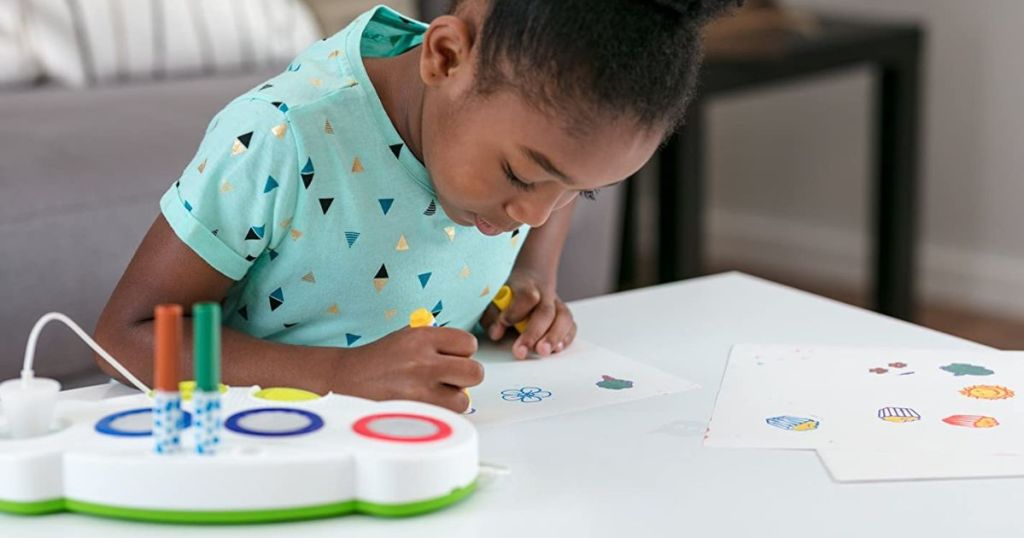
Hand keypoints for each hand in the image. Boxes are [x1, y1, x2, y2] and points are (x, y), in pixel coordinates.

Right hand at [327, 326, 481, 412]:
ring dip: (453, 399)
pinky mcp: (414, 413)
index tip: (454, 358)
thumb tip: (464, 352)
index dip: (464, 353)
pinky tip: (424, 405)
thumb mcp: (406, 337)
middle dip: (466, 377)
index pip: (468, 343)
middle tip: (451, 378)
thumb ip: (437, 342)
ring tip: (434, 394)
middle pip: (475, 372)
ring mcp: (419, 390)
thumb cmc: (378, 360)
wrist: (344, 379)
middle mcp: (423, 361)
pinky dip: (439, 414)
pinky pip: (445, 417)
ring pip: (463, 400)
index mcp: (422, 337)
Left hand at [481, 269, 577, 359]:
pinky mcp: (564, 316)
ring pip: (563, 318)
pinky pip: (571, 326)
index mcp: (526, 287)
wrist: (532, 278)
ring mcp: (558, 305)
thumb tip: (496, 333)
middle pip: (546, 311)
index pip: (527, 296)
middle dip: (534, 333)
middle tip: (521, 351)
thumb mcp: (495, 300)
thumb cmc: (511, 295)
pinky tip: (557, 349)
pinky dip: (566, 338)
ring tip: (543, 352)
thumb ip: (493, 316)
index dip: (516, 311)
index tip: (504, 323)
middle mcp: (545, 295)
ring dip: (554, 337)